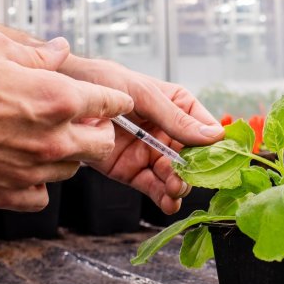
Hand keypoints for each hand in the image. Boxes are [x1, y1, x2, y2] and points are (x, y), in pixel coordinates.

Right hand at [0, 31, 132, 210]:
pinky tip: (21, 166)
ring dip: (65, 156)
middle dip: (98, 132)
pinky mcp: (9, 195)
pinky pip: (42, 196)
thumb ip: (39, 54)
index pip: (111, 104)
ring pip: (73, 170)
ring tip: (41, 140)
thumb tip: (62, 49)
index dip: (116, 101)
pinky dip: (37, 183)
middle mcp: (53, 140)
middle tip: (80, 123)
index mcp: (57, 99)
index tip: (115, 103)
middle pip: (102, 144)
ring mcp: (33, 172)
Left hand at [59, 57, 223, 213]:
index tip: (219, 160)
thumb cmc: (104, 81)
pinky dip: (162, 198)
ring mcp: (150, 153)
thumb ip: (175, 118)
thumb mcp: (143, 95)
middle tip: (187, 177)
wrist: (65, 95)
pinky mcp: (131, 171)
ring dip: (178, 186)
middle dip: (193, 171)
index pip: (205, 129)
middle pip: (192, 158)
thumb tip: (213, 135)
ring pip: (174, 176)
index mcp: (178, 107)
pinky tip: (168, 203)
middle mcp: (168, 132)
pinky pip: (153, 187)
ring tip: (174, 188)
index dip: (214, 146)